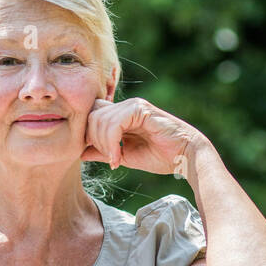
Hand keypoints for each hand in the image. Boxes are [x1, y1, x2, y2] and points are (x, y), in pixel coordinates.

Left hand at [81, 96, 210, 177]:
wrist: (185, 158)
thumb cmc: (160, 157)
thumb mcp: (124, 156)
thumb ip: (103, 152)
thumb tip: (80, 152)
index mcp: (121, 114)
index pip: (92, 116)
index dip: (89, 135)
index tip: (100, 156)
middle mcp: (126, 105)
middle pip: (92, 115)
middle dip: (93, 140)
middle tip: (109, 159)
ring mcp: (134, 105)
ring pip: (100, 119)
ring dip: (103, 144)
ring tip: (115, 160)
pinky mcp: (141, 109)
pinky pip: (114, 123)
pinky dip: (111, 143)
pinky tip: (118, 158)